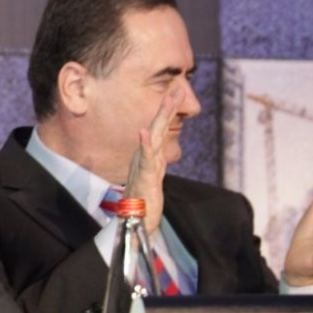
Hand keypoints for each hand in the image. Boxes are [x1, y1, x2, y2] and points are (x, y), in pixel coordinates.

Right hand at [124, 86, 185, 233]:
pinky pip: (145, 159)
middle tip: (178, 91)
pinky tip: (144, 132)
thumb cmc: (143, 202)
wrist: (135, 221)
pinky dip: (145, 145)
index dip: (168, 113)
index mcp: (150, 157)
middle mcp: (146, 158)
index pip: (160, 131)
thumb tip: (158, 153)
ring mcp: (143, 166)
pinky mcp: (144, 178)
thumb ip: (155, 163)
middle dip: (167, 109)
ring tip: (166, 101)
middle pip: (158, 129)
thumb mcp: (153, 178)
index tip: (177, 95)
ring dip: (160, 119)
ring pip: (154, 139)